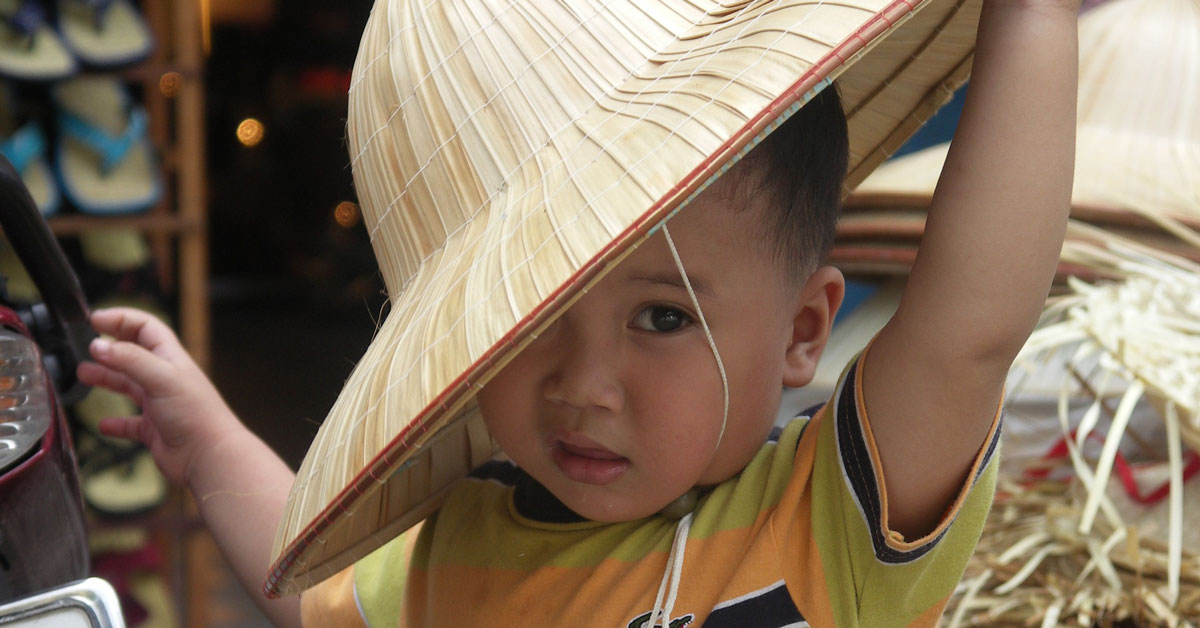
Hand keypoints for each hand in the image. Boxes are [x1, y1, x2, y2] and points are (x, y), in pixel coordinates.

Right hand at [76, 307, 242, 485]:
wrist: (211, 457)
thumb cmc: (195, 415)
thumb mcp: (161, 378)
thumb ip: (130, 360)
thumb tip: (98, 345)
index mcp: (171, 359)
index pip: (146, 328)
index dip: (121, 319)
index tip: (94, 319)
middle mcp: (166, 379)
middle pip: (133, 355)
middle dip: (110, 348)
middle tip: (84, 347)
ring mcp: (160, 405)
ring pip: (129, 386)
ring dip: (107, 379)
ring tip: (83, 374)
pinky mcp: (155, 431)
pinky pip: (131, 424)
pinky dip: (116, 423)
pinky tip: (103, 425)